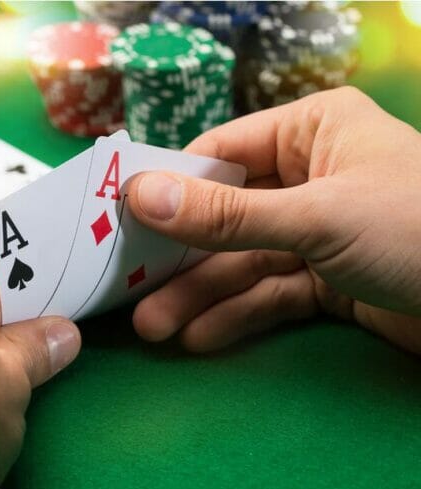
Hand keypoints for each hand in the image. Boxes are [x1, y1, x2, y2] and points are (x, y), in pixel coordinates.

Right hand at [127, 87, 420, 353]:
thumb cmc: (416, 231)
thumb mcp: (316, 218)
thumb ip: (225, 215)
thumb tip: (139, 196)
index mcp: (313, 132)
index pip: (221, 153)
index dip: (167, 188)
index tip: (116, 221)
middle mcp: (312, 176)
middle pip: (225, 215)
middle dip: (180, 257)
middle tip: (129, 291)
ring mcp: (320, 231)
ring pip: (243, 261)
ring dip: (200, 295)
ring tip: (155, 328)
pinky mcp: (330, 281)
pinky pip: (271, 294)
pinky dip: (238, 315)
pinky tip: (201, 338)